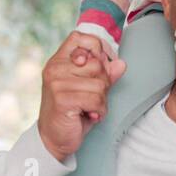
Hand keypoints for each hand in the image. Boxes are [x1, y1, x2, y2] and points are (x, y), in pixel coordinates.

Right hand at [37, 32, 125, 163]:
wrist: (54, 138)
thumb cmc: (72, 111)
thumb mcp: (90, 89)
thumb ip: (104, 75)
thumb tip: (121, 63)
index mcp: (59, 61)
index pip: (79, 37)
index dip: (96, 47)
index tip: (100, 65)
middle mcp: (55, 68)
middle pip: (98, 64)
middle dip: (103, 83)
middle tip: (91, 96)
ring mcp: (57, 83)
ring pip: (100, 83)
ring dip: (101, 100)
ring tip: (89, 107)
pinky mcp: (63, 99)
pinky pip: (96, 99)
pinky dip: (100, 110)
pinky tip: (90, 115)